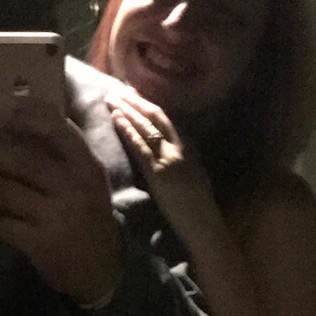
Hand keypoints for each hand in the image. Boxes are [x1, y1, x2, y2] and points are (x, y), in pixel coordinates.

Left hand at [0, 100, 123, 308]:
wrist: (101, 270)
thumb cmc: (88, 219)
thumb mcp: (88, 184)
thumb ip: (62, 158)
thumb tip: (12, 132)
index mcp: (87, 167)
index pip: (57, 129)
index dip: (26, 116)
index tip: (1, 114)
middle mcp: (74, 187)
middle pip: (22, 158)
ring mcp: (57, 216)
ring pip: (5, 191)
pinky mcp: (41, 243)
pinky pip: (3, 225)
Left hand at [108, 90, 215, 225]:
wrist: (203, 225)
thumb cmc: (198, 208)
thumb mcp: (194, 176)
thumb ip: (183, 160)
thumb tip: (166, 151)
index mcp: (190, 147)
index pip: (167, 120)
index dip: (149, 105)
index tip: (134, 95)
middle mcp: (181, 147)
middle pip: (157, 116)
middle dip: (136, 101)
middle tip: (118, 90)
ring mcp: (169, 158)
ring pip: (147, 126)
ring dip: (127, 110)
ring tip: (111, 98)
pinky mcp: (158, 172)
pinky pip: (140, 146)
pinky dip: (127, 130)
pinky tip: (116, 118)